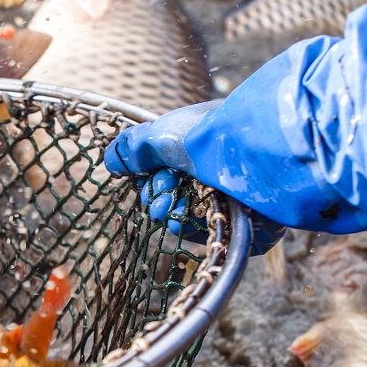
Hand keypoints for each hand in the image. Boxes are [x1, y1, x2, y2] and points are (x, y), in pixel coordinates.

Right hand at [106, 101, 285, 253]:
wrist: (255, 156)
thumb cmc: (208, 138)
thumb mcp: (159, 135)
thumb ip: (132, 149)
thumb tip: (111, 161)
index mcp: (205, 141)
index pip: (170, 162)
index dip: (151, 174)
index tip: (144, 179)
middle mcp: (221, 166)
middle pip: (177, 189)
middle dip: (158, 197)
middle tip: (154, 203)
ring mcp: (235, 194)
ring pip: (192, 212)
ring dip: (173, 213)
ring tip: (168, 213)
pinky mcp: (247, 222)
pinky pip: (212, 231)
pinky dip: (195, 228)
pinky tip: (186, 223)